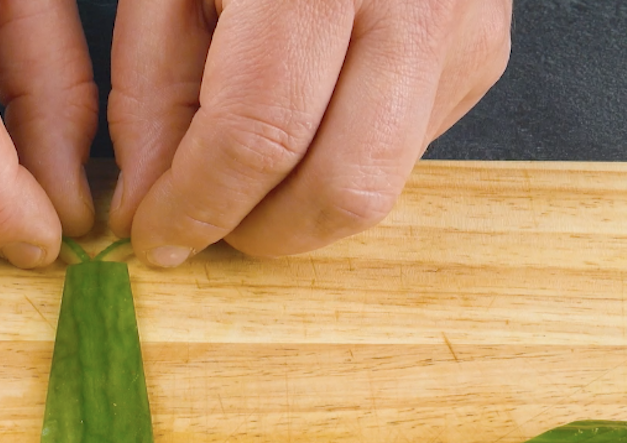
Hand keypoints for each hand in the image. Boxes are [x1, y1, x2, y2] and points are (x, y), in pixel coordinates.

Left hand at [107, 0, 511, 264]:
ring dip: (297, 212)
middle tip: (205, 221)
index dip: (197, 206)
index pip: (260, 134)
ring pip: (379, 189)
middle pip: (341, 187)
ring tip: (247, 172)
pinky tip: (306, 118)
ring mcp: (462, 33)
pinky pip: (401, 157)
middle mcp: (411, 3)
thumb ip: (151, 97)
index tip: (155, 236)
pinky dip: (335, 166)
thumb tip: (146, 209)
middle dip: (259, 232)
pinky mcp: (480, 56)